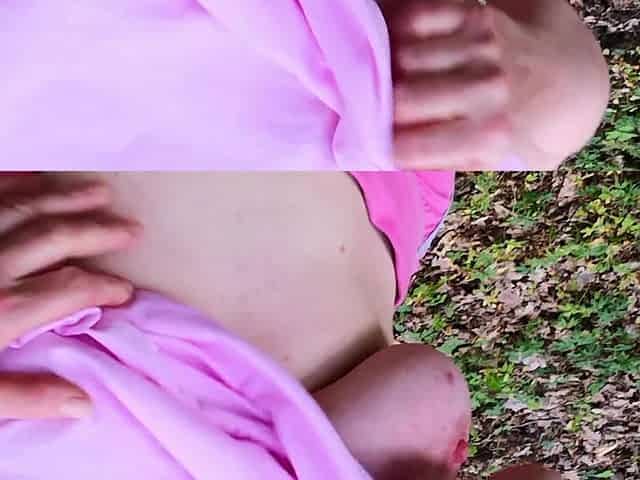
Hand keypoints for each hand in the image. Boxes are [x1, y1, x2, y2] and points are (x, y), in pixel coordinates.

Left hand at [0, 174, 139, 418]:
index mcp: (0, 310)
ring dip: (65, 198)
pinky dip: (14, 182)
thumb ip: (23, 395)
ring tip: (99, 192)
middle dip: (98, 232)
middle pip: (55, 238)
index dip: (105, 286)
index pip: (71, 288)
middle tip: (132, 228)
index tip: (127, 291)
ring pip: (25, 208)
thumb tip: (84, 403)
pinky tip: (35, 178)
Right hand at [386, 0, 511, 169]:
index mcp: (489, 135)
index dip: (383, 146)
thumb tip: (383, 152)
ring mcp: (480, 47)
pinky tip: (394, 45)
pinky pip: (417, 17)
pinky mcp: (475, 14)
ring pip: (403, 57)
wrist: (570, 81)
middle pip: (402, 99)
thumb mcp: (493, 162)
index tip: (371, 145)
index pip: (411, 146)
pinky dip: (398, 30)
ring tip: (380, 79)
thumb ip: (444, 159)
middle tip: (371, 111)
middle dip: (379, 108)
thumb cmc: (522, 130)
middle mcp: (486, 89)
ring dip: (385, 69)